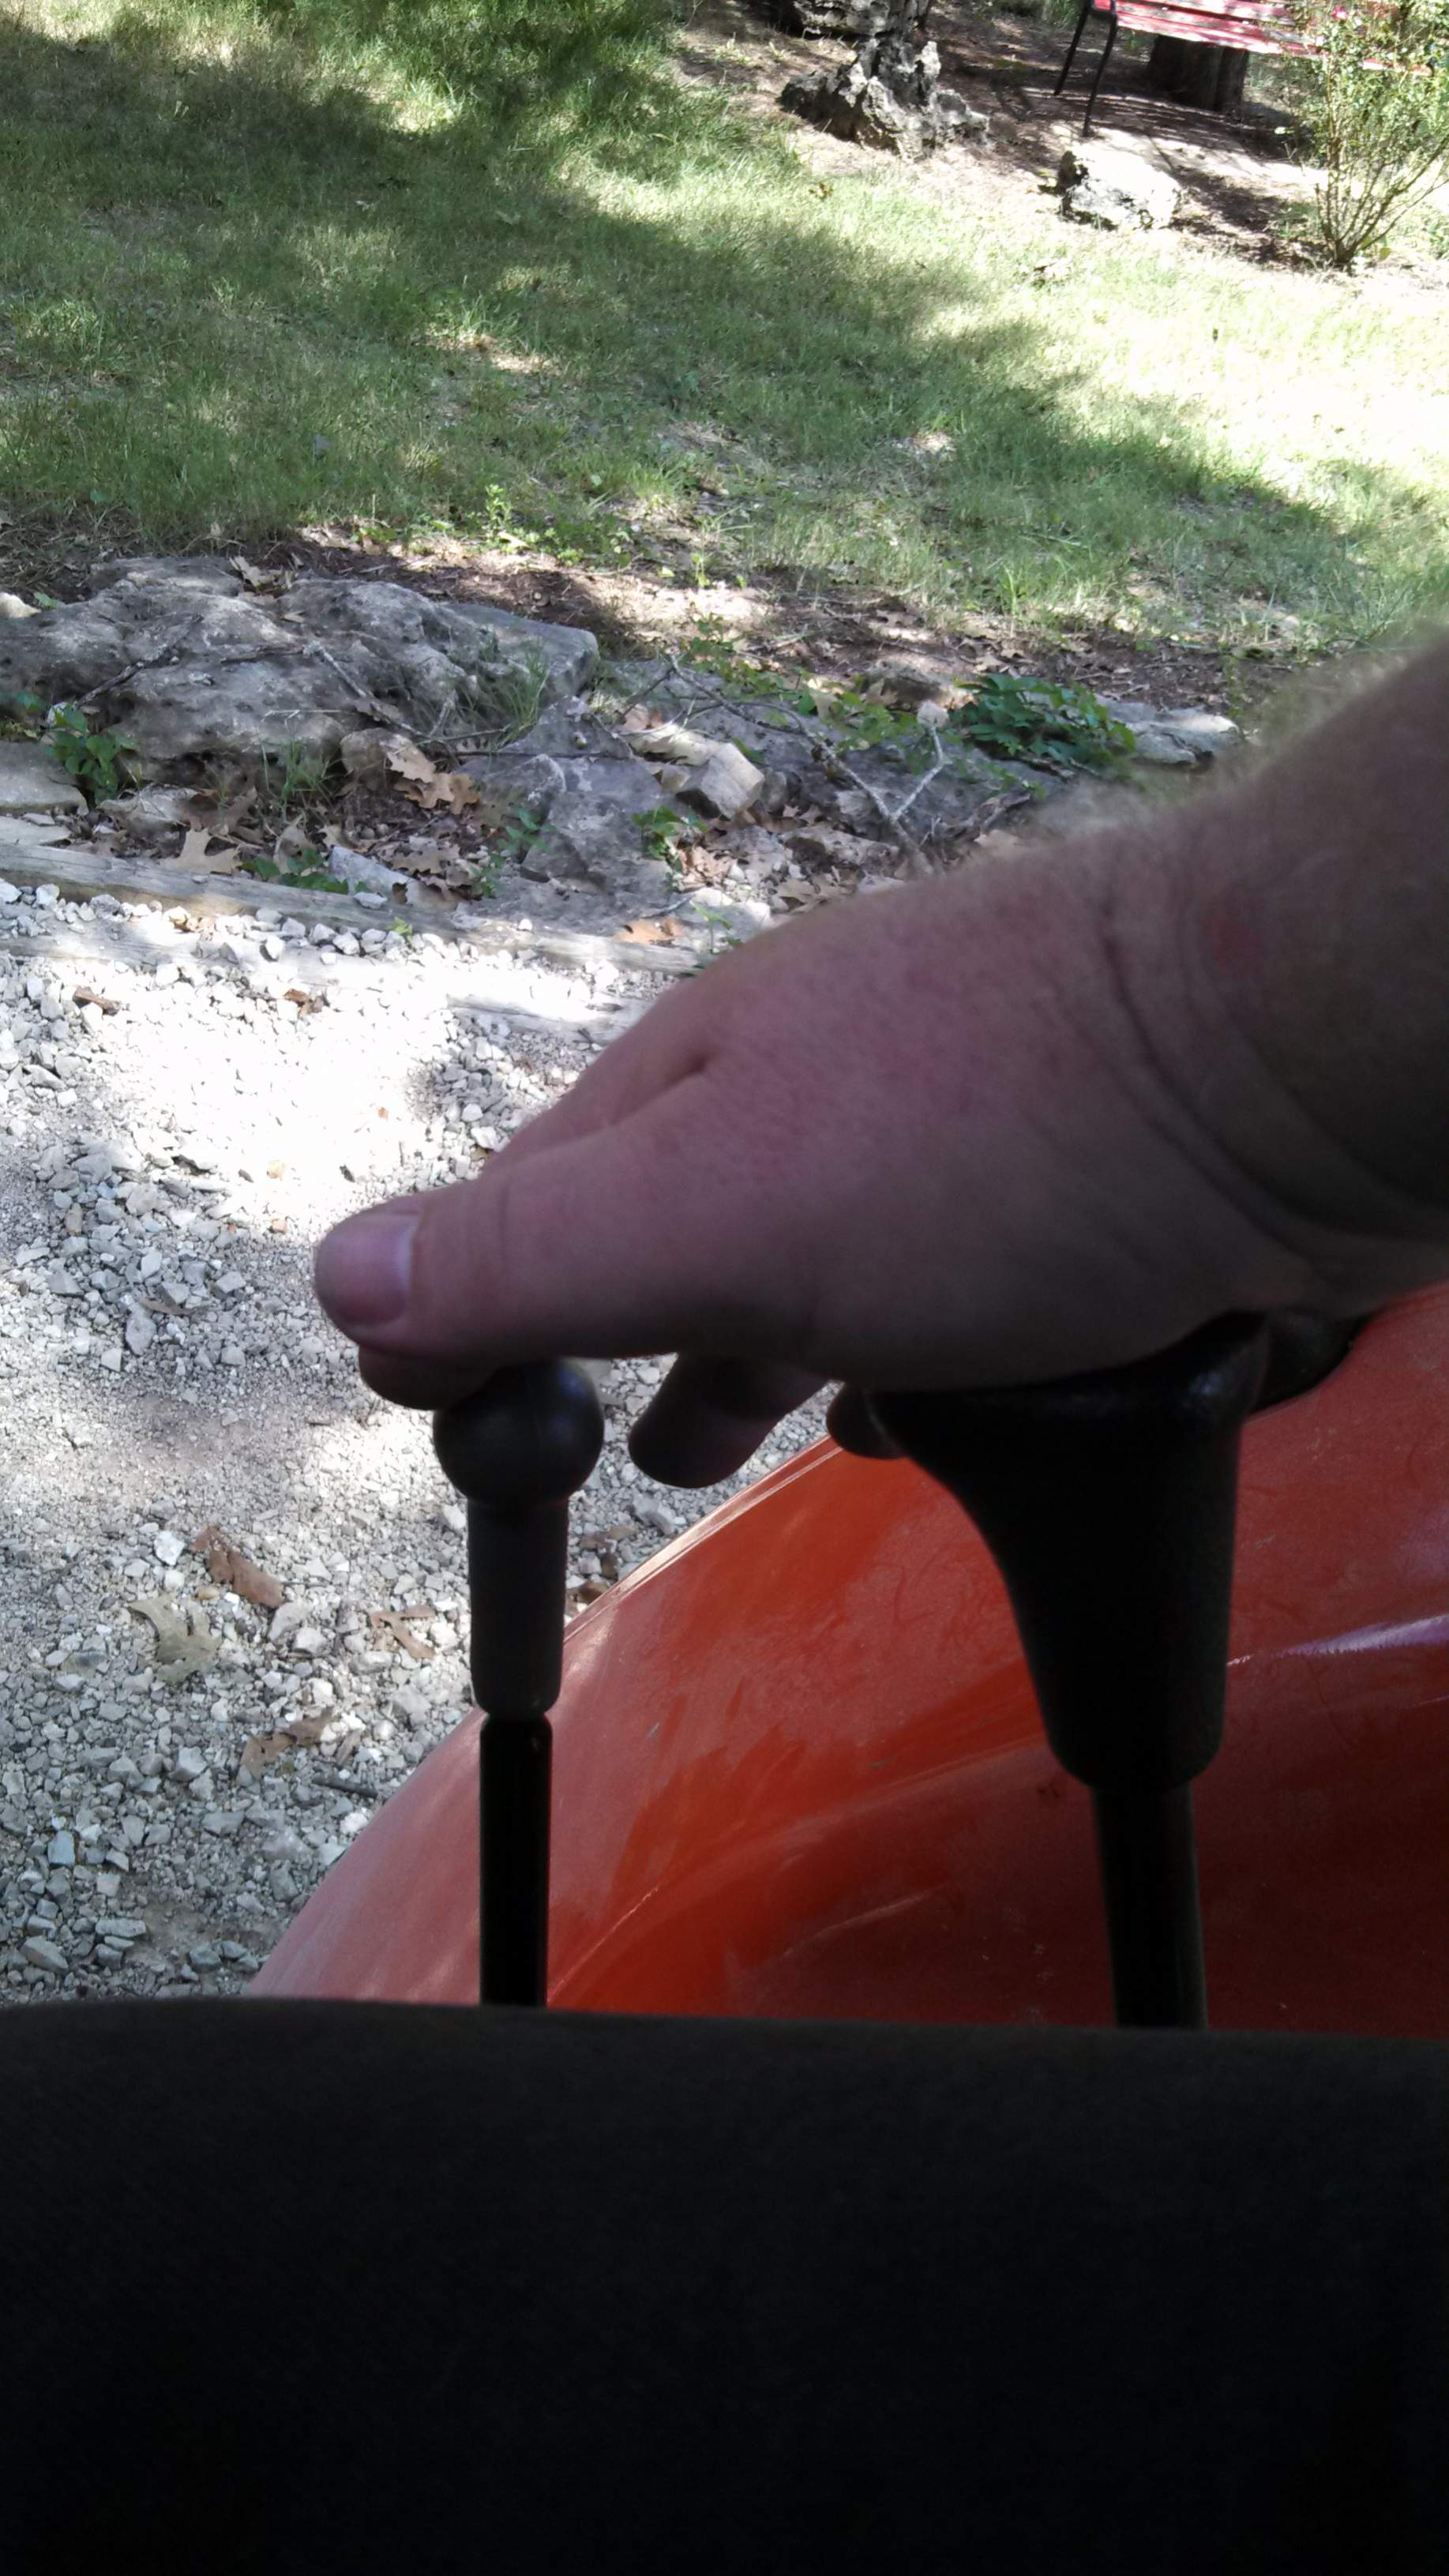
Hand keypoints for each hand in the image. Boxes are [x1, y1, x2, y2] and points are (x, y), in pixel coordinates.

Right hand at [314, 843, 1326, 1485]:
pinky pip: (925, 1281)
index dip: (467, 1308)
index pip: (530, 1202)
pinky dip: (881, 1357)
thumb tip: (336, 1274)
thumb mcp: (721, 1213)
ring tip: (704, 1448)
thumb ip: (536, 1253)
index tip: (433, 1406)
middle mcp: (810, 1081)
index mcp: (702, 1078)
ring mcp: (938, 1121)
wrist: (1288, 1065)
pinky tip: (913, 1416)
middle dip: (604, 1342)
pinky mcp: (1056, 1175)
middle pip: (665, 1228)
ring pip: (801, 1258)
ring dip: (738, 1353)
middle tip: (574, 1457)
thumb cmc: (989, 1138)